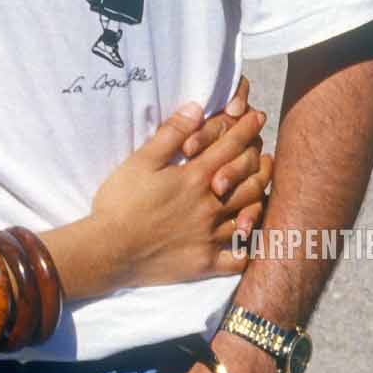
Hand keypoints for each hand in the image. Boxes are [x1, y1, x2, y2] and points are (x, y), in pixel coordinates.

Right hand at [89, 82, 270, 289]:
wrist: (107, 250)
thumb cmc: (120, 203)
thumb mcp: (140, 161)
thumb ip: (170, 135)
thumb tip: (196, 109)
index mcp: (194, 178)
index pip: (230, 147)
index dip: (246, 129)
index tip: (257, 118)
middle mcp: (210, 206)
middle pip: (250, 180)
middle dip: (261, 162)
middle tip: (266, 154)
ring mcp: (210, 237)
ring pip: (250, 215)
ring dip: (261, 198)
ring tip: (263, 189)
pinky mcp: (205, 264)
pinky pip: (238, 259)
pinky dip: (247, 249)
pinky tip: (248, 240)